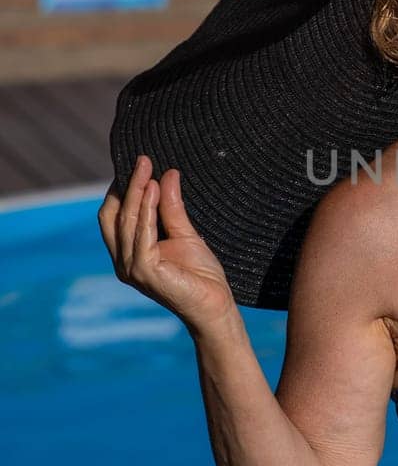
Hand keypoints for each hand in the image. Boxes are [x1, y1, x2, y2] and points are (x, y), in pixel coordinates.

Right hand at [98, 157, 237, 335]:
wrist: (215, 305)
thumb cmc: (201, 275)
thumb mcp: (185, 233)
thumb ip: (172, 207)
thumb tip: (168, 174)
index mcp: (127, 253)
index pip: (115, 215)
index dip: (124, 189)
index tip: (140, 163)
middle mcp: (123, 261)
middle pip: (115, 215)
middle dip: (128, 185)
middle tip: (143, 159)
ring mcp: (130, 268)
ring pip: (127, 222)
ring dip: (138, 192)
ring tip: (149, 169)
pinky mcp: (144, 272)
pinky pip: (142, 235)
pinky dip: (147, 211)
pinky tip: (155, 191)